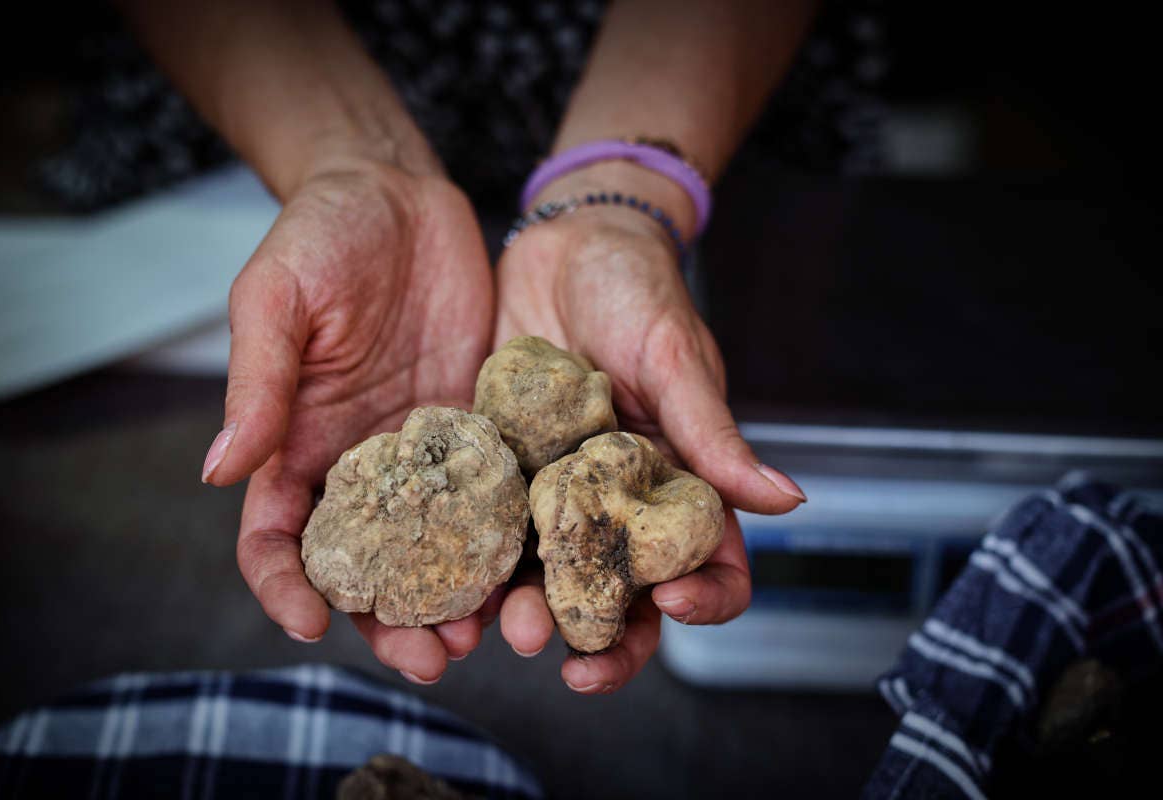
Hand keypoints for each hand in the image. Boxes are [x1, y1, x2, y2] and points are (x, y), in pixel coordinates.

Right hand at [201, 153, 494, 684]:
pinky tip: (531, 569)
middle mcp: (359, 464)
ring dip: (452, 600)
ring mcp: (424, 454)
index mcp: (295, 444)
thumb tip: (218, 473)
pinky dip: (504, 542)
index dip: (284, 589)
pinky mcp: (479, 430)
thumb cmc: (320, 235)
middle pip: (366, 567)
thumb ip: (258, 384)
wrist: (398, 192)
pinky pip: (491, 497)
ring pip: (435, 550)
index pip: (275, 538)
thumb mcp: (275, 298)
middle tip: (429, 658)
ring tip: (483, 634)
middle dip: (388, 621)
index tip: (311, 625)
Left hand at [493, 203, 805, 692]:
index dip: (701, 601)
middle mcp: (620, 504)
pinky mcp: (500, 474)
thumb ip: (716, 435)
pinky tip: (440, 586)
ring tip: (488, 628)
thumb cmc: (637, 289)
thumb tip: (789, 501)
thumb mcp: (675, 358)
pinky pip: (486, 532)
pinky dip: (467, 566)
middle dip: (595, 635)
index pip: (710, 567)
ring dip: (520, 615)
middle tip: (557, 648)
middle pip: (622, 598)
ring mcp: (556, 495)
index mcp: (680, 486)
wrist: (562, 243)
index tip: (670, 601)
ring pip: (547, 581)